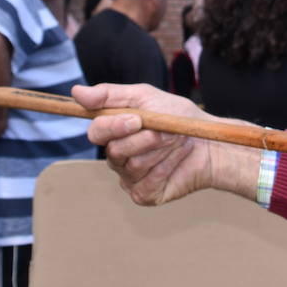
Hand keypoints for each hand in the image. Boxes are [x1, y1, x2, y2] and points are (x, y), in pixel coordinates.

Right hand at [73, 83, 259, 204]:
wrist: (210, 143)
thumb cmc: (178, 117)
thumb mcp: (145, 96)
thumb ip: (110, 95)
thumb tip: (76, 92)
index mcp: (114, 132)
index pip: (96, 132)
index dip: (112, 127)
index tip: (136, 120)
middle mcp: (118, 157)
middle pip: (114, 152)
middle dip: (144, 139)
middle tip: (166, 130)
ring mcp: (130, 178)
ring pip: (133, 165)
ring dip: (159, 150)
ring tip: (175, 141)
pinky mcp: (144, 195)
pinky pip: (146, 183)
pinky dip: (166, 167)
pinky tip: (176, 160)